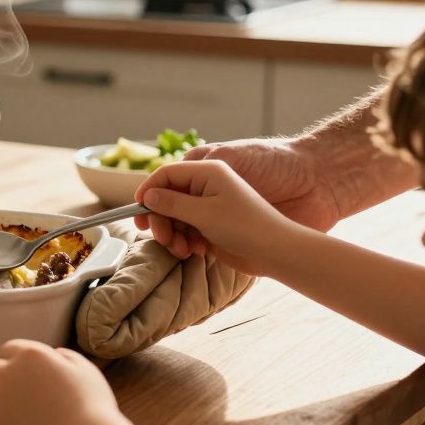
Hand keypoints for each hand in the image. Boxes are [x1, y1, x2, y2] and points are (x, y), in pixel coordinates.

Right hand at [134, 138, 340, 233]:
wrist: (287, 248)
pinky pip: (190, 234)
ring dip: (173, 234)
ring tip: (182, 249)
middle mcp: (207, 188)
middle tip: (160, 237)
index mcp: (207, 171)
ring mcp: (212, 209)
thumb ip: (173, 202)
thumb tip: (147, 197)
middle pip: (167, 198)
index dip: (148, 192)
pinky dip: (186, 243)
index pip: (165, 175)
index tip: (137, 212)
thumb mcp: (207, 210)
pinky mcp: (217, 229)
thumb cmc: (252, 221)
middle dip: (160, 218)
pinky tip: (194, 253)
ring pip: (177, 219)